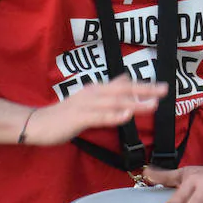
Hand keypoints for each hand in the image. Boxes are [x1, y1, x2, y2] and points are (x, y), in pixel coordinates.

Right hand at [20, 75, 166, 145]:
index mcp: (97, 89)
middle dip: (145, 90)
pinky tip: (126, 117)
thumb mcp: (89, 98)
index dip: (143, 86)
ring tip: (152, 105)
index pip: (124, 85)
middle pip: (122, 90)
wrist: (38, 123)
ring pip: (113, 103)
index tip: (163, 87)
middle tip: (165, 91)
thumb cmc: (66, 113)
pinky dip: (113, 117)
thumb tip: (126, 79)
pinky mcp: (77, 118)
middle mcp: (93, 94)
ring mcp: (85, 105)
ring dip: (133, 103)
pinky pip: (98, 117)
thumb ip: (108, 90)